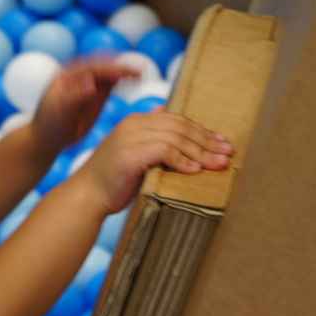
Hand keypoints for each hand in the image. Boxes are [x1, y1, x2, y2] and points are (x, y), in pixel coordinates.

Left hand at [30, 58, 140, 156]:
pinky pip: (112, 82)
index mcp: (66, 75)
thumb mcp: (60, 111)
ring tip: (140, 73)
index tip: (122, 72)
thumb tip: (91, 85)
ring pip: (109, 72)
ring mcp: (89, 83)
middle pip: (102, 66)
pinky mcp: (97, 93)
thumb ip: (75, 97)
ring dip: (124, 71)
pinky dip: (123, 80)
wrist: (48, 137)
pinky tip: (135, 80)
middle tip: (137, 70)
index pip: (90, 67)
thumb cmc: (49, 124)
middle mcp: (78, 76)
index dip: (107, 68)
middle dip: (119, 67)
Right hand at [74, 108, 234, 213]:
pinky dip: (182, 160)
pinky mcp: (130, 153)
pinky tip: (195, 171)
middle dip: (207, 140)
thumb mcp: (135, 154)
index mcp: (136, 121)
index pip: (176, 120)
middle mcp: (133, 124)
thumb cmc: (114, 180)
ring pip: (175, 138)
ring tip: (218, 164)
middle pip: (180, 127)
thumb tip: (174, 127)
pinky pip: (164, 151)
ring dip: (201, 152)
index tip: (222, 143)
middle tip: (228, 153)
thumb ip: (154, 142)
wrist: (88, 195)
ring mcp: (130, 137)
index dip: (201, 131)